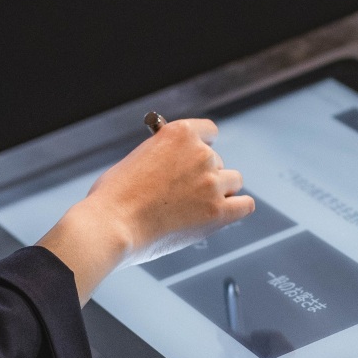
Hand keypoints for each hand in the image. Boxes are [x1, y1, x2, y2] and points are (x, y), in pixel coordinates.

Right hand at [37, 118, 253, 303]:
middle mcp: (200, 154)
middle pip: (218, 162)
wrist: (111, 225)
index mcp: (179, 133)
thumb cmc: (113, 196)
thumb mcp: (137, 159)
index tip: (196, 159)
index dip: (202, 147)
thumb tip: (174, 168)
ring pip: (233, 183)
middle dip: (204, 177)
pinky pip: (245, 205)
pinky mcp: (218, 212)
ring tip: (196, 208)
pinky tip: (223, 214)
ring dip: (220, 193)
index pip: (209, 132)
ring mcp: (211, 183)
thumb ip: (162, 158)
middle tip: (184, 195)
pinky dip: (236, 209)